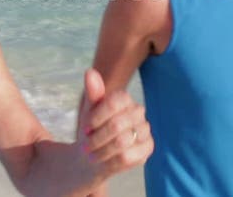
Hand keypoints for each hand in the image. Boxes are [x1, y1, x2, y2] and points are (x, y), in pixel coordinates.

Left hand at [77, 68, 152, 182]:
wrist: (94, 153)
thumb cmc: (92, 129)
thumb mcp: (88, 111)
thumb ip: (92, 93)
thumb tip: (90, 72)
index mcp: (125, 99)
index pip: (113, 103)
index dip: (96, 117)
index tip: (85, 127)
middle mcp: (138, 112)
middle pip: (116, 124)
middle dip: (96, 138)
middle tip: (85, 146)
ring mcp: (145, 130)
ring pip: (121, 142)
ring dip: (101, 150)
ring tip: (91, 154)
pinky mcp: (147, 148)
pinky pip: (127, 156)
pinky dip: (110, 160)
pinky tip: (102, 160)